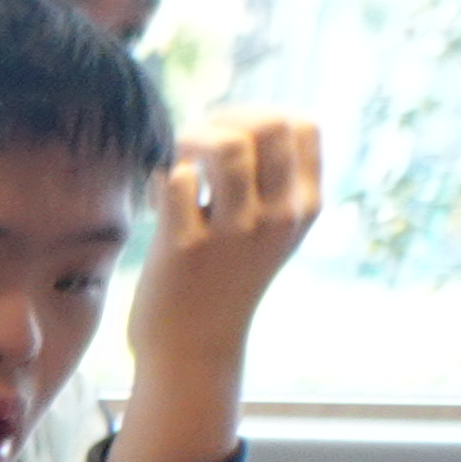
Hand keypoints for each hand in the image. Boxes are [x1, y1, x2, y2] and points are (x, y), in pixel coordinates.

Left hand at [133, 114, 323, 359]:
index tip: (230, 131)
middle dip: (224, 118)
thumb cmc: (221, 281)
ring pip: (227, 146)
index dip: (261, 113)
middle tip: (194, 143)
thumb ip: (266, 183)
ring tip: (177, 163)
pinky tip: (156, 196)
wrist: (193, 348)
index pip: (304, 126)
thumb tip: (234, 121)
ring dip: (192, 140)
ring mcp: (236, 232)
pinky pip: (178, 180)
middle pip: (268, 124)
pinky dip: (162, 176)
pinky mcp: (187, 247)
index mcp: (304, 207)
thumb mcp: (266, 232)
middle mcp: (279, 216)